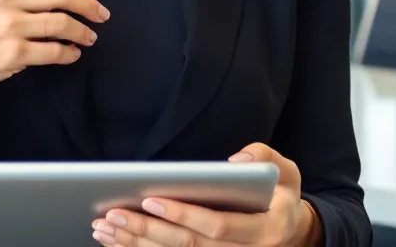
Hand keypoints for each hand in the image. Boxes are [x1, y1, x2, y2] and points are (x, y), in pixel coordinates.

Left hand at [90, 144, 318, 246]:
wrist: (291, 232)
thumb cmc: (282, 197)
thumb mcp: (286, 172)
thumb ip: (265, 158)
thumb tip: (235, 161)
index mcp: (263, 231)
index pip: (217, 227)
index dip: (183, 215)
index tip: (151, 200)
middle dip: (146, 231)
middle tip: (113, 214)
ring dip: (136, 245)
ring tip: (104, 227)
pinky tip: (115, 242)